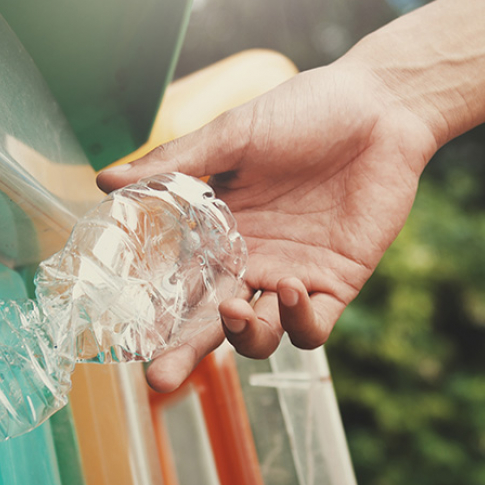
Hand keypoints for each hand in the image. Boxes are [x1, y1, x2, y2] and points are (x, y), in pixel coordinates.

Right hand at [96, 62, 440, 390]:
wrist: (380, 107)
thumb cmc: (304, 112)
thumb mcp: (231, 135)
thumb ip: (175, 164)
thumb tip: (104, 181)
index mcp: (217, 231)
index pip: (175, 282)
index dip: (151, 311)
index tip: (124, 334)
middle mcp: (249, 262)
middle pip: (208, 324)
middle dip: (181, 354)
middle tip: (159, 378)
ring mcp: (291, 277)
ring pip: (257, 336)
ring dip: (241, 335)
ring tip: (232, 309)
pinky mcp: (336, 284)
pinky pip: (312, 326)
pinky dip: (297, 320)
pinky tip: (288, 288)